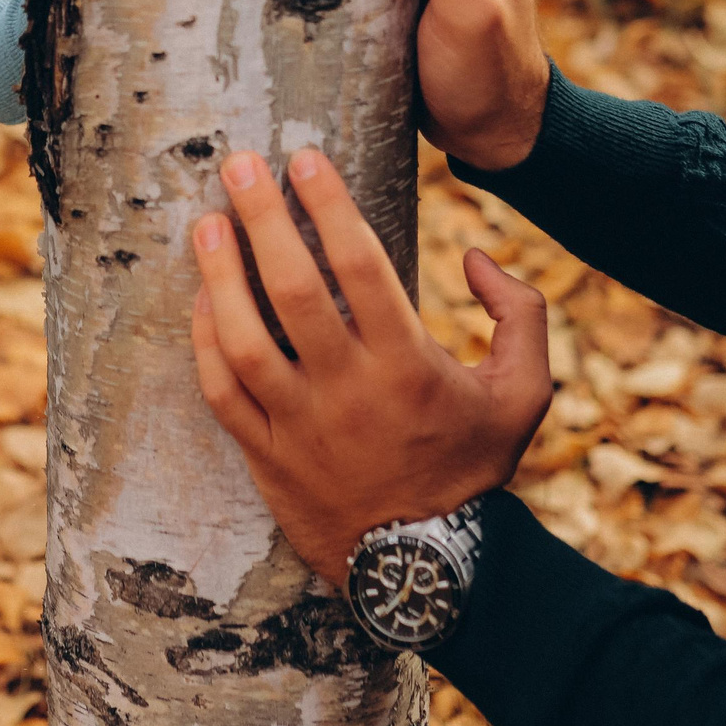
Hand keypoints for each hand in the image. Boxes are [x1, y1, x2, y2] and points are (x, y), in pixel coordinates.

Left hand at [189, 147, 551, 585]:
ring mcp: (300, 427)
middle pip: (293, 290)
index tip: (305, 157)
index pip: (360, 266)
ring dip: (218, 275)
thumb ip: (518, 316)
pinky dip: (206, 342)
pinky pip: (222, 392)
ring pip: (244, 340)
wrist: (426, 568)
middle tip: (239, 165)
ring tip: (206, 222)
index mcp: (408, 366)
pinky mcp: (266, 457)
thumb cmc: (474, 468)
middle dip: (263, 219)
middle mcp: (348, 391)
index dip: (329, 205)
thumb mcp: (525, 394)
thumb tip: (476, 257)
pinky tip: (201, 299)